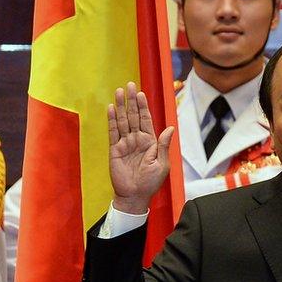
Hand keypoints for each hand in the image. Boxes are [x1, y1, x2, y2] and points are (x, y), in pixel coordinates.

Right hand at [108, 82, 174, 213]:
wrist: (135, 196)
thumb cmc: (150, 183)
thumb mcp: (162, 164)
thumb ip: (163, 146)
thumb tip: (170, 128)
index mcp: (150, 142)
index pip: (146, 120)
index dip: (143, 106)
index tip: (140, 93)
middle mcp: (137, 140)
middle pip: (133, 116)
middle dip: (131, 101)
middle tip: (128, 85)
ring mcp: (125, 144)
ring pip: (123, 121)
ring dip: (121, 106)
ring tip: (118, 92)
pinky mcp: (115, 150)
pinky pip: (113, 132)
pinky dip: (112, 120)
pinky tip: (111, 109)